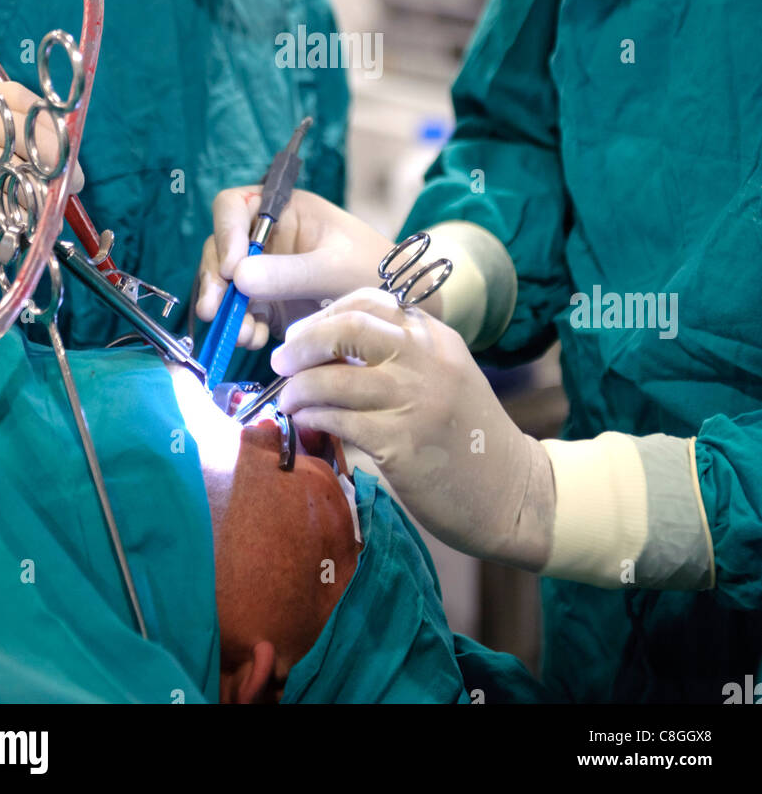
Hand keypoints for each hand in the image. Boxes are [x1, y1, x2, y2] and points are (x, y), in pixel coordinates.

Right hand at [0, 83, 84, 271]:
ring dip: (32, 188)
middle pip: (11, 127)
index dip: (47, 122)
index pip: (12, 96)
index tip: (73, 152)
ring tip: (52, 209)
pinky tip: (20, 221)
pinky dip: (4, 207)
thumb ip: (6, 164)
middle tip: (74, 185)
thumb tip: (63, 177)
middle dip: (50, 156)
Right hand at [195, 187, 390, 350]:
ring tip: (243, 333)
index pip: (233, 205)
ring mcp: (262, 271)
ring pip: (224, 284)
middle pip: (220, 248)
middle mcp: (265, 237)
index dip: (225, 232)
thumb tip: (237, 276)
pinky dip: (241, 327)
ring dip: (225, 310)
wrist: (397, 305)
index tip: (232, 268)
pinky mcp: (265, 303)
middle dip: (214, 279)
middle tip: (213, 309)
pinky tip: (255, 339)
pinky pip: (239, 313)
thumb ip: (290, 272)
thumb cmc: (373, 268)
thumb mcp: (335, 267)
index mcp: (282, 209)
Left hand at [270, 289, 554, 568]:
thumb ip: (398, 355)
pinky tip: (307, 424)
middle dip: (304, 342)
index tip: (301, 335)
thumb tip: (326, 348)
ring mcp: (415, 401)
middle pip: (348, 328)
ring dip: (298, 388)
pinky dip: (314, 419)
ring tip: (288, 400)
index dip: (325, 314)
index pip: (370, 301)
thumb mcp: (442, 376)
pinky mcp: (403, 444)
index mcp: (435, 336)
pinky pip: (340, 421)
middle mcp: (426, 359)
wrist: (512, 492)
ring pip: (335, 379)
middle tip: (281, 361)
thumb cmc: (467, 434)